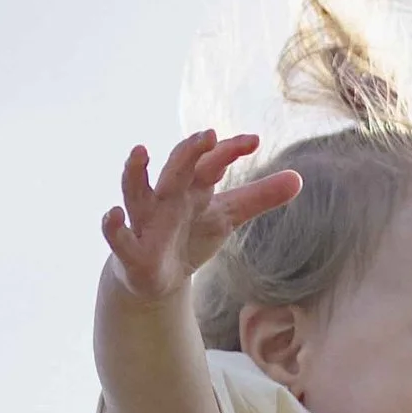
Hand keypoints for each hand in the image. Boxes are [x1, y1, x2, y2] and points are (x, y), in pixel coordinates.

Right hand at [101, 129, 302, 302]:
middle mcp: (167, 196)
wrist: (159, 276)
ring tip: (139, 151)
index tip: (255, 141)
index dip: (230, 150)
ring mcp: (145, 219)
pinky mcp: (129, 248)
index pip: (212, 161)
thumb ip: (260, 197)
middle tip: (208, 136)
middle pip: (177, 167)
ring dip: (135, 172)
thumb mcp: (227, 216)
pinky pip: (117, 235)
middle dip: (190, 152)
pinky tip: (112, 213)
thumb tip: (299, 178)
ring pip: (135, 191)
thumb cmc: (190, 235)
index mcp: (192, 186)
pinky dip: (113, 225)